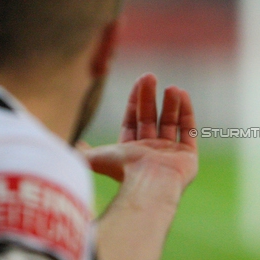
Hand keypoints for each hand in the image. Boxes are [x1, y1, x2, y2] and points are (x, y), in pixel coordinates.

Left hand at [80, 74, 197, 191]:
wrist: (149, 183)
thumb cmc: (122, 170)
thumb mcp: (96, 157)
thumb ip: (84, 151)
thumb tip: (71, 145)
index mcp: (131, 152)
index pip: (133, 121)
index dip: (135, 101)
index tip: (139, 82)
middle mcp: (151, 152)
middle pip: (150, 118)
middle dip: (149, 97)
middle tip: (150, 76)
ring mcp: (170, 154)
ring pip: (170, 122)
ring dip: (170, 104)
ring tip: (170, 86)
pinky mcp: (187, 156)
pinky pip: (188, 130)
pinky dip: (186, 112)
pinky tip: (182, 94)